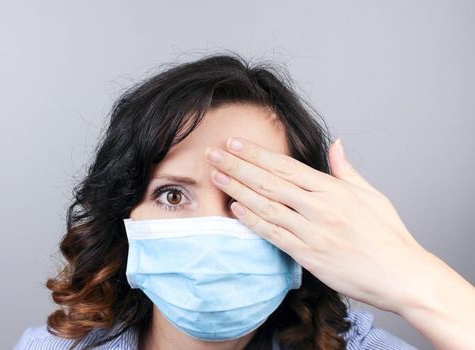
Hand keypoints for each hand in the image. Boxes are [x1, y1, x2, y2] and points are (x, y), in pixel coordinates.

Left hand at [203, 136, 430, 312]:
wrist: (402, 275)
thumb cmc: (388, 236)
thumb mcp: (371, 196)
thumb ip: (346, 170)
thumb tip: (336, 144)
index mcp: (333, 189)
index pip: (286, 165)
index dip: (256, 153)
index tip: (234, 143)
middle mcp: (320, 206)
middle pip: (270, 180)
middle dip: (237, 165)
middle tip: (212, 153)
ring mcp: (313, 230)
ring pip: (267, 205)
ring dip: (238, 189)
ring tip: (216, 176)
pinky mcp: (309, 254)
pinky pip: (275, 234)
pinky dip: (253, 221)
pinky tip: (235, 210)